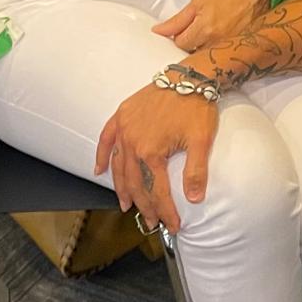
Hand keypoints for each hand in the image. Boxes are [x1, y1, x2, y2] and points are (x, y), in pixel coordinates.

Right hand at [95, 83, 219, 231]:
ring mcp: (124, 129)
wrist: (190, 76)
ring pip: (118, 166)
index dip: (165, 210)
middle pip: (135, 183)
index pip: (155, 191)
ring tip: (127, 205)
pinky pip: (106, 139)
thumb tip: (195, 198)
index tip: (172, 224)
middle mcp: (132, 143)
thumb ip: (196, 172)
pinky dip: (102, 156)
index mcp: (151, 152)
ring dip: (122, 188)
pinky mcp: (122, 116)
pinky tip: (99, 171)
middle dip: (144, 205)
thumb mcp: (202, 141)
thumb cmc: (197, 107)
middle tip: (152, 220)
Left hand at [153, 0, 270, 52]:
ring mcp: (230, 47)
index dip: (179, 37)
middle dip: (191, 46)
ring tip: (210, 35)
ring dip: (205, 49)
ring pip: (208, 56)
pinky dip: (218, 49)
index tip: (184, 30)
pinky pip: (223, 54)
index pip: (180, 45)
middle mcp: (217, 43)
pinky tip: (221, 39)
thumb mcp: (197, 2)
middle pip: (194, 54)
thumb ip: (177, 21)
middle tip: (197, 32)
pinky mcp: (241, 48)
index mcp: (204, 30)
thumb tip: (157, 32)